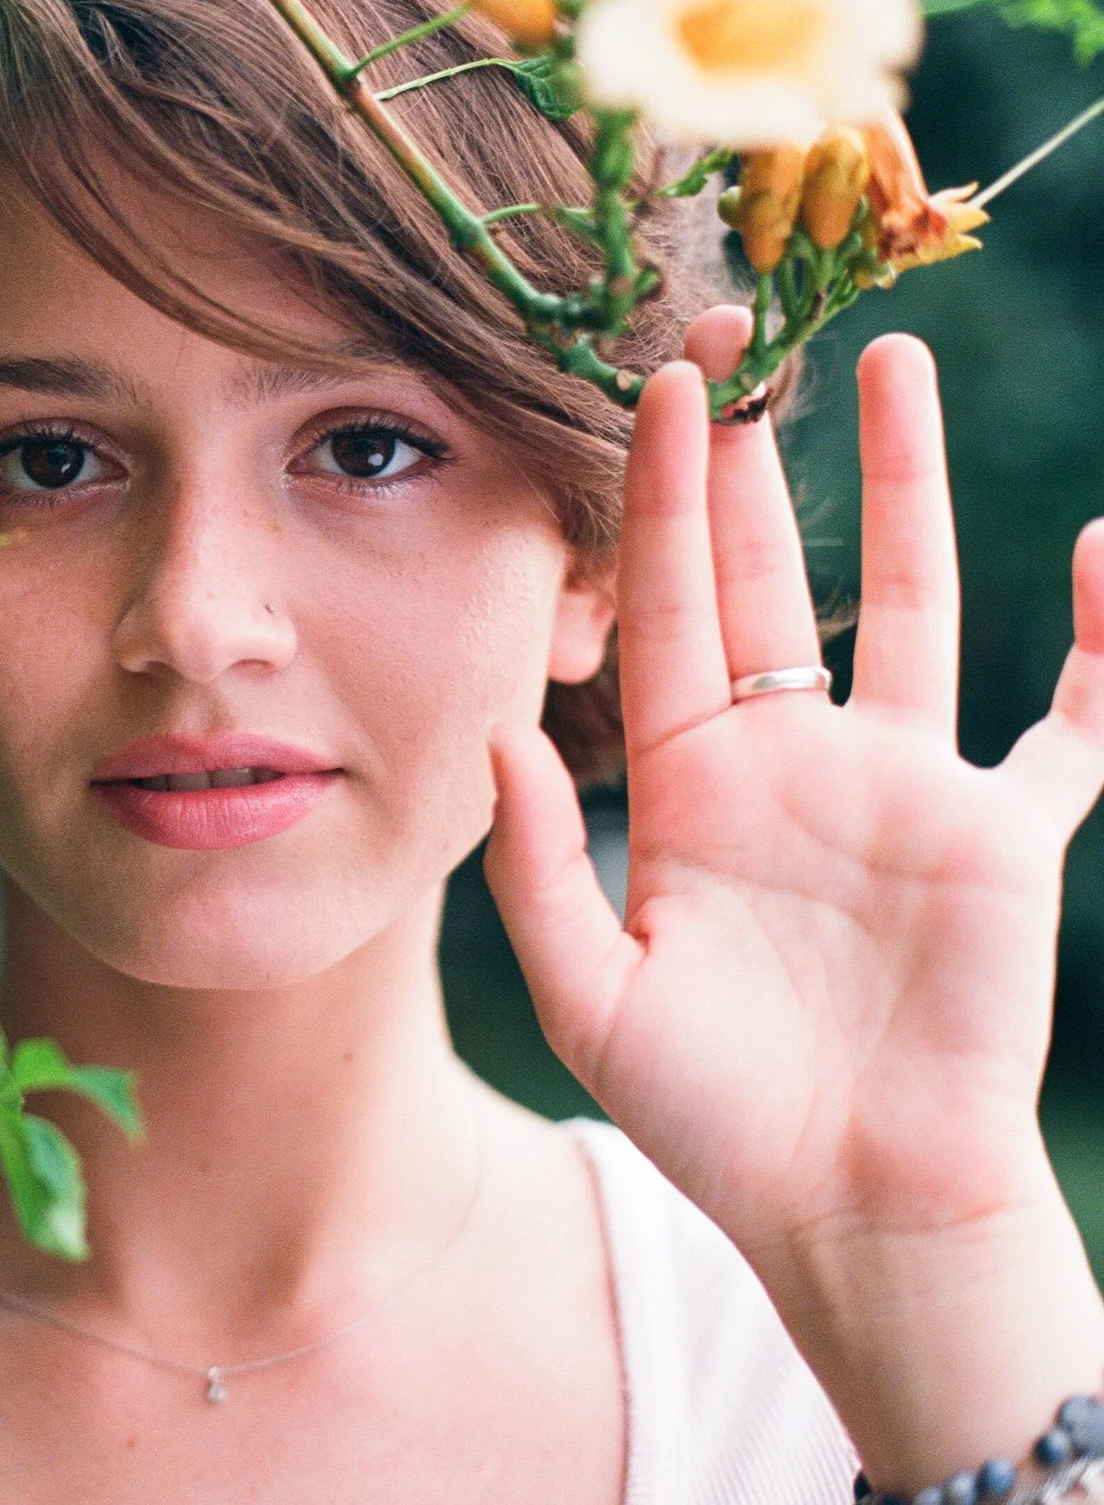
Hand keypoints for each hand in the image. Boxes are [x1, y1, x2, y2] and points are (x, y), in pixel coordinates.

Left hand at [485, 308, 1103, 1490]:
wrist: (851, 1207)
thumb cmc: (712, 1116)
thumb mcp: (589, 997)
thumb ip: (537, 870)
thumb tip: (492, 736)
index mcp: (687, 785)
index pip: (663, 609)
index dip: (654, 500)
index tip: (649, 389)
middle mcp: (792, 762)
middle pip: (770, 577)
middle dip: (755, 460)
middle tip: (743, 330)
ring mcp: (905, 789)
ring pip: (912, 606)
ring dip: (907, 491)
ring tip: (890, 366)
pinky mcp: (1006, 837)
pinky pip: (1074, 724)